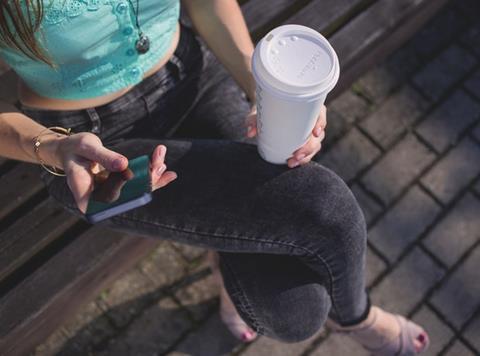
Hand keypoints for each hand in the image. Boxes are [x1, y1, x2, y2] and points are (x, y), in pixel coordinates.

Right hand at [52, 132, 176, 212]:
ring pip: (136, 189)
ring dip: (152, 174)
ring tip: (162, 158)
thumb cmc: (73, 148)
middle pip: (129, 196)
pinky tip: (162, 164)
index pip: (113, 201)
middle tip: (160, 164)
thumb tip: (124, 166)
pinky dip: (150, 173)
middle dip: (148, 181)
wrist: (69, 149)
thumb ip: (104, 157)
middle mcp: (100, 199)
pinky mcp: (118, 185)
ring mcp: (110, 193)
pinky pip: (137, 182)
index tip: (149, 180)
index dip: (133, 195)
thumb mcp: (86, 147)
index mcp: (87, 197)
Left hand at [244, 104, 327, 167]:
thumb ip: (253, 119)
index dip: (321, 123)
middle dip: (310, 147)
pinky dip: (302, 159)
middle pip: (318, 135)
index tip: (315, 133)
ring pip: (315, 146)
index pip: (320, 113)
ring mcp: (309, 133)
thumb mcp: (258, 113)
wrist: (264, 115)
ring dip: (306, 156)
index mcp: (306, 108)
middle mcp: (310, 121)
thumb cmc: (265, 111)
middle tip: (297, 155)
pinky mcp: (304, 143)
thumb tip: (250, 132)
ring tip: (292, 162)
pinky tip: (293, 163)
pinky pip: (308, 152)